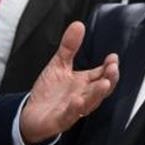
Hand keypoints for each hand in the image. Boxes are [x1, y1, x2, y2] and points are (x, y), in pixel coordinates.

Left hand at [19, 22, 118, 144]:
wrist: (31, 115)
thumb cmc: (49, 92)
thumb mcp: (58, 64)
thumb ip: (69, 46)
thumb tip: (78, 25)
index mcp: (84, 83)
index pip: (102, 74)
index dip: (109, 66)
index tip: (113, 57)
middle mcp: (83, 96)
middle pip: (101, 89)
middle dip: (109, 79)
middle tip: (113, 69)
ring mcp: (74, 109)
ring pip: (90, 102)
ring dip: (97, 93)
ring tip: (104, 84)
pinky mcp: (61, 120)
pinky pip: (70, 115)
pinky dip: (75, 109)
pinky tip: (77, 101)